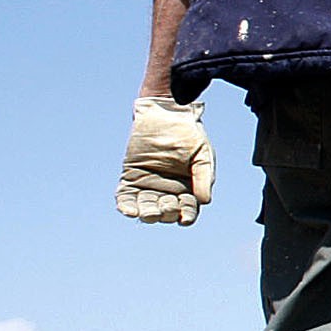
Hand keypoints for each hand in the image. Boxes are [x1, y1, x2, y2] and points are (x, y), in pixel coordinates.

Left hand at [120, 94, 215, 224]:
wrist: (164, 112)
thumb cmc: (187, 132)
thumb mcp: (202, 154)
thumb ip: (203, 177)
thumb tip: (204, 202)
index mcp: (187, 187)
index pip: (186, 209)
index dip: (186, 215)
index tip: (185, 218)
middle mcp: (167, 189)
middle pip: (166, 212)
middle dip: (166, 213)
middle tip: (166, 206)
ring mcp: (147, 184)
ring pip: (146, 207)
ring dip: (147, 214)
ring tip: (149, 214)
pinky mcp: (130, 177)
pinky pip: (126, 196)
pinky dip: (126, 206)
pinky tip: (129, 211)